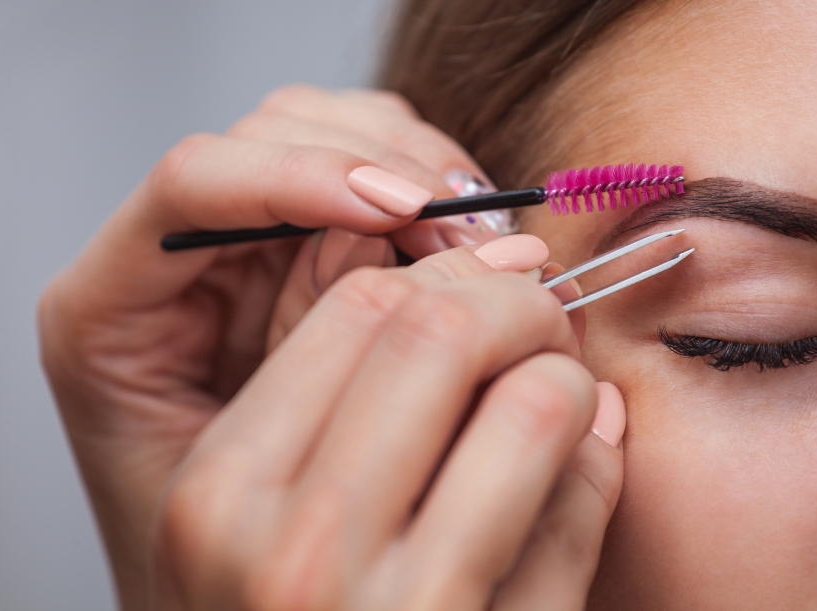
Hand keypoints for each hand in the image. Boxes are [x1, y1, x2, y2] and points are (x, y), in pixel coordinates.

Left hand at [38, 86, 499, 608]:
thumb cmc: (213, 551)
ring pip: (324, 127)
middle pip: (269, 133)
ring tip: (478, 236)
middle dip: (380, 164)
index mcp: (110, 310)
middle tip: (465, 230)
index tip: (401, 209)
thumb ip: (313, 344)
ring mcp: (234, 240)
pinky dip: (424, 183)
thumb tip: (411, 229)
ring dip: (413, 165)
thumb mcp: (257, 458)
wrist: (218, 591)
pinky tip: (463, 235)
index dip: (301, 177)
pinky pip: (362, 166)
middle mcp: (166, 256)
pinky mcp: (294, 245)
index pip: (192, 183)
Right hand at [152, 241, 624, 609]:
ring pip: (532, 402)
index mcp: (217, 496)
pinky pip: (585, 504)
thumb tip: (463, 262)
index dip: (439, 276)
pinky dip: (599, 464)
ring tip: (558, 393)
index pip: (357, 306)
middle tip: (536, 319)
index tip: (478, 286)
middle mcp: (291, 554)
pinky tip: (578, 466)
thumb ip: (333, 387)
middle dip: (514, 302)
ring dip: (566, 377)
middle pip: (441, 330)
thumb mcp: (256, 519)